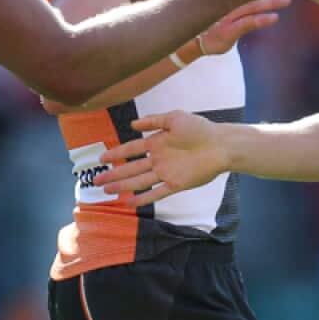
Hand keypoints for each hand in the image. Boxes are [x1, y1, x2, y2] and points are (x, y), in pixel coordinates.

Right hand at [93, 111, 227, 206]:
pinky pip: (158, 193)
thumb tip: (132, 124)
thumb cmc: (200, 128)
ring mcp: (166, 172)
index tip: (101, 157)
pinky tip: (130, 202)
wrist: (221, 144)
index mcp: (157, 142)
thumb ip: (154, 120)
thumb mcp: (175, 118)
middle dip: (114, 174)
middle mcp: (159, 159)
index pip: (131, 149)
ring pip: (140, 181)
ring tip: (107, 191)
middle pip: (131, 168)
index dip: (116, 153)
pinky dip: (144, 198)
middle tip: (97, 181)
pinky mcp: (177, 184)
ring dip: (123, 186)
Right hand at [197, 0, 294, 54]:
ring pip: (253, 5)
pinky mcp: (228, 29)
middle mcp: (227, 0)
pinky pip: (247, 23)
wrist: (193, 41)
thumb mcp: (220, 6)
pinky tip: (274, 18)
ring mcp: (227, 14)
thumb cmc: (210, 22)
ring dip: (272, 2)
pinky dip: (261, 20)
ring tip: (288, 0)